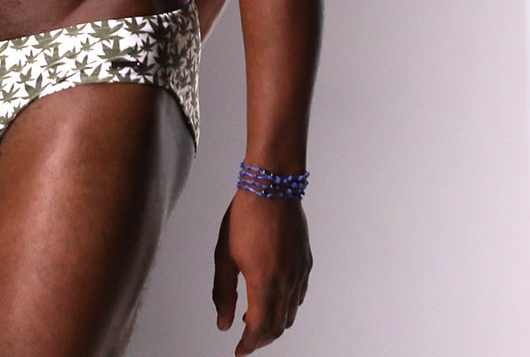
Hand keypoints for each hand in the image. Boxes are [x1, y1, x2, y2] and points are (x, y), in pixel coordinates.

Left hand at [211, 191, 310, 352]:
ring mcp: (299, 274)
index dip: (249, 345)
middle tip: (246, 341)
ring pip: (290, 314)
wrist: (272, 188)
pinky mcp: (306, 264)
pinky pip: (299, 296)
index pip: (259, 329)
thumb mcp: (224, 256)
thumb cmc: (245, 217)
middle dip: (261, 339)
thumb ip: (223, 293)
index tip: (239, 351)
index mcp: (264, 283)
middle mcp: (286, 283)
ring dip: (274, 324)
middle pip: (277, 326)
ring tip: (255, 321)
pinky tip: (273, 300)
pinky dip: (287, 308)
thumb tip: (223, 323)